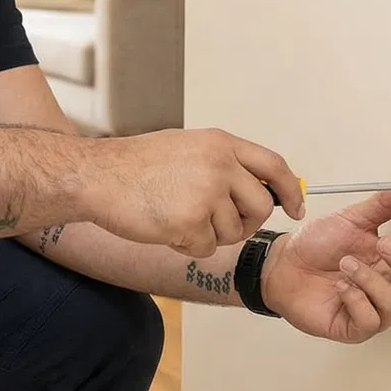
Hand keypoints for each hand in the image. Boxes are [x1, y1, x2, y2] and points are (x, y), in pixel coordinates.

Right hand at [81, 128, 304, 258]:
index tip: (295, 209)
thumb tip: (258, 188)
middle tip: (216, 224)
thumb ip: (223, 162)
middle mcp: (219, 164)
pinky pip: (207, 248)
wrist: (95, 176)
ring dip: (209, 235)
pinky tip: (165, 227)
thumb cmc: (134, 165)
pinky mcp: (190, 220)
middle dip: (244, 222)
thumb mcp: (187, 147)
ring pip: (233, 232)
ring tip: (177, 217)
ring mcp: (206, 192)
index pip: (274, 166)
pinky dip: (188, 246)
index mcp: (220, 143)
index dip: (290, 191)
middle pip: (260, 207)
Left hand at [260, 166, 390, 342]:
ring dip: (372, 281)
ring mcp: (371, 309)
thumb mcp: (351, 219)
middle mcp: (385, 288)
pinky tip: (341, 287)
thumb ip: (382, 204)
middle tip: (383, 246)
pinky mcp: (353, 326)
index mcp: (390, 263)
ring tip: (347, 264)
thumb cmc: (315, 246)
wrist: (281, 265)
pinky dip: (356, 300)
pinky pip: (370, 321)